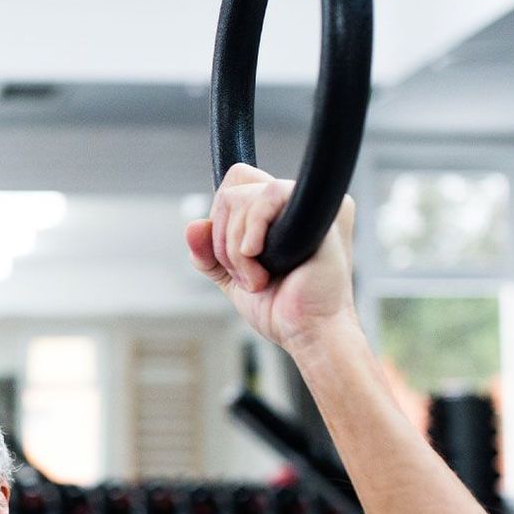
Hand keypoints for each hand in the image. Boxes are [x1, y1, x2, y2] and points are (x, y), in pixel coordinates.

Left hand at [184, 163, 357, 352]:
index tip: (236, 256)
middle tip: (247, 275)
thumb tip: (193, 226)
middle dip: (225, 239)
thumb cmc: (281, 308)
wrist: (307, 332)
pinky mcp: (320, 210)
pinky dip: (251, 231)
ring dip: (235, 248)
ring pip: (243, 196)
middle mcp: (296, 201)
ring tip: (257, 279)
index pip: (237, 181)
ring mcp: (309, 203)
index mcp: (280, 211)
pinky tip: (258, 257)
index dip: (222, 217)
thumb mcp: (232, 275)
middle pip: (233, 188)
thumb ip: (209, 252)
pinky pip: (269, 196)